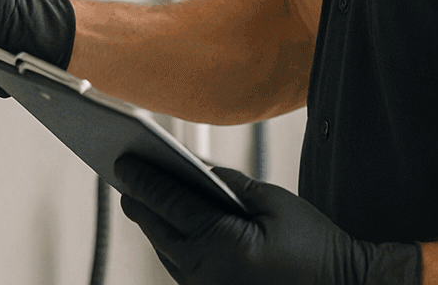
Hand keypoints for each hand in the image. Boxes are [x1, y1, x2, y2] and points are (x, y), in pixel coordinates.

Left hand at [115, 156, 419, 284]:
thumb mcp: (273, 201)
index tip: (123, 163)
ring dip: (154, 228)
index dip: (144, 181)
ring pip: (168, 255)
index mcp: (222, 244)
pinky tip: (170, 231)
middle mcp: (207, 274)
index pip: (170, 204)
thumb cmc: (314, 244)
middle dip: (141, 204)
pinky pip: (183, 272)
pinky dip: (173, 249)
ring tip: (142, 201)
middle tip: (124, 178)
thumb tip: (195, 169)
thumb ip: (229, 184)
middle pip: (160, 233)